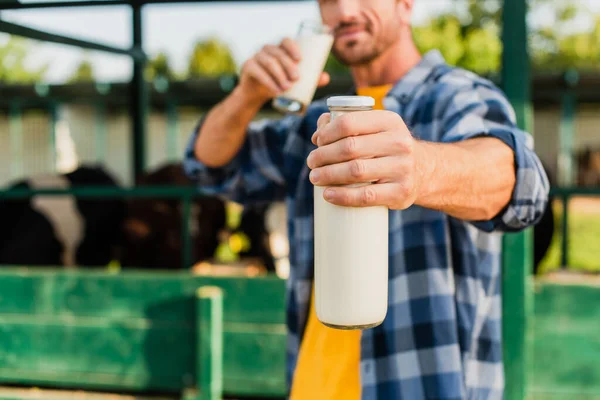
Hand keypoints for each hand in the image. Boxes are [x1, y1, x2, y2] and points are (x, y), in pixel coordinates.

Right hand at [238, 38, 329, 103]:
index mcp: (279, 48)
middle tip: (296, 79)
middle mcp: (267, 49)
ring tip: (287, 88)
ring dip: (279, 75)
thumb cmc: (278, 82)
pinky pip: (257, 72)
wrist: (257, 93)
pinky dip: (268, 82)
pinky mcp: (247, 67)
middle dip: (288, 66)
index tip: (300, 59)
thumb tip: (326, 78)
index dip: (293, 47)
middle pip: (278, 53)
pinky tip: (275, 91)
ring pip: (268, 62)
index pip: (286, 40)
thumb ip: (310, 78)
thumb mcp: (294, 80)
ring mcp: (256, 57)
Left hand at [306, 110, 426, 209]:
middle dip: (323, 156)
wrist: (425, 172)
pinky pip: (366, 196)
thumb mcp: (377, 130)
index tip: (317, 142)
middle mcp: (399, 142)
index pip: (349, 122)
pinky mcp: (401, 192)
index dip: (327, 133)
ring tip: (314, 177)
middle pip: (349, 148)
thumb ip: (349, 125)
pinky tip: (328, 195)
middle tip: (312, 163)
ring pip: (355, 171)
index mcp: (390, 122)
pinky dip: (343, 196)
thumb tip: (318, 132)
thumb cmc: (389, 149)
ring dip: (328, 175)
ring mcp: (402, 168)